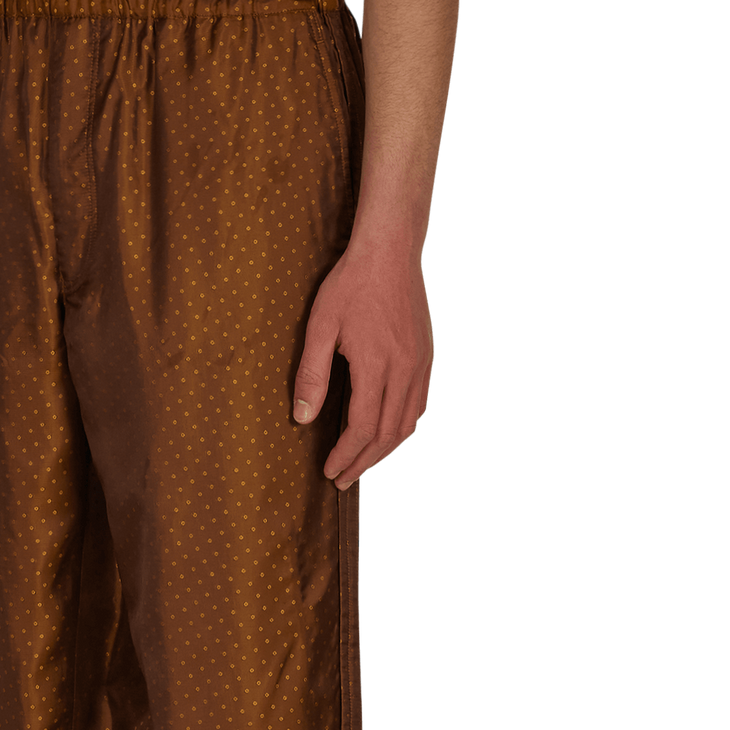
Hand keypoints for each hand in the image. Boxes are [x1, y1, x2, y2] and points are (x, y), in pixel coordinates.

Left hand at [291, 232, 434, 486]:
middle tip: (343, 479)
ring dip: (385, 449)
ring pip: (408, 423)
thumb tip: (302, 418)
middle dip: (364, 461)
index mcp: (375, 366)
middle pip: (387, 434)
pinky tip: (388, 433)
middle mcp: (404, 370)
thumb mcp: (320, 327)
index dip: (346, 455)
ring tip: (363, 463)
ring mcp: (420, 364)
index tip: (329, 471)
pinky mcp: (427, 356)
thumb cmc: (352, 284)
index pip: (362, 427)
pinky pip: (420, 405)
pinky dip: (404, 427)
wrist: (391, 250)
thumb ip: (312, 375)